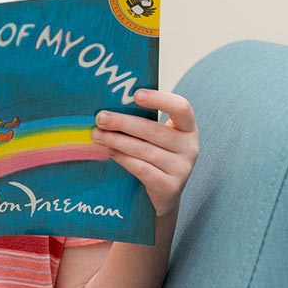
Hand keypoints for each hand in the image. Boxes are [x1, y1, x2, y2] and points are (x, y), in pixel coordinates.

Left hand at [91, 90, 198, 216]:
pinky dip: (123, 159)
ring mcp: (182, 168)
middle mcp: (189, 147)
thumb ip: (142, 121)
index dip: (159, 99)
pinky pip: (142, 169)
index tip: (135, 95)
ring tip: (97, 135)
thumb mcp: (156, 136)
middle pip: (154, 130)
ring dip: (117, 141)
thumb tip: (108, 108)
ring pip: (144, 150)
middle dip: (123, 123)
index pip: (181, 108)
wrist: (165, 193)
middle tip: (101, 118)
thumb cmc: (156, 155)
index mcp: (187, 127)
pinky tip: (109, 152)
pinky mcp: (170, 186)